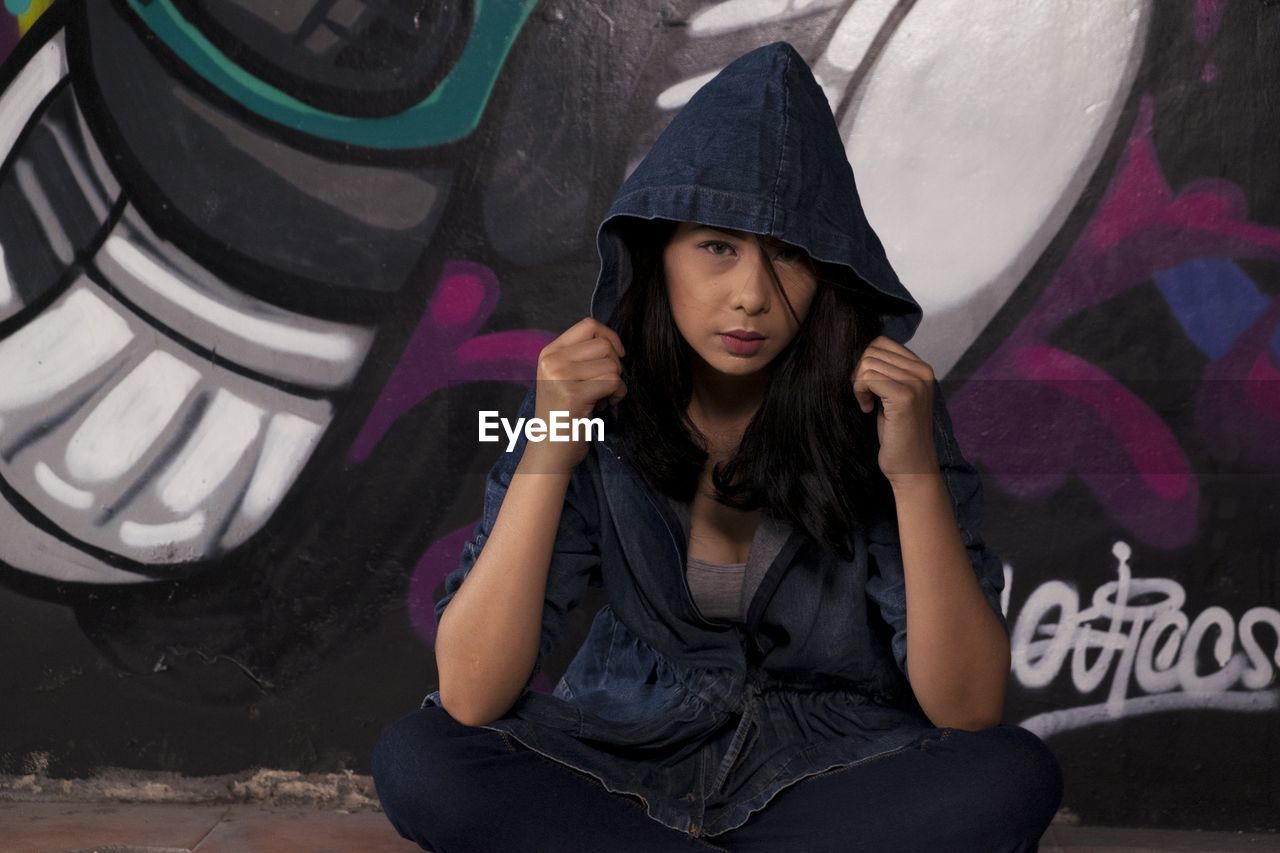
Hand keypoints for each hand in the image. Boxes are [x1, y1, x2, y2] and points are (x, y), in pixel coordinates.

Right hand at [530, 317, 627, 470]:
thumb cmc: (564, 414)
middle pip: (603, 345)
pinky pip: (612, 382)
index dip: (610, 337)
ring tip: (603, 398)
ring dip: (617, 383)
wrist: (550, 449)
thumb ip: (581, 357)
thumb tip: (613, 342)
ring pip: (611, 365)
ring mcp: (560, 376)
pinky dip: (617, 394)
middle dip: (615, 365)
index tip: (616, 355)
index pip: (588, 325)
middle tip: (606, 385)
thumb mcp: (564, 377)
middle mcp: (552, 360)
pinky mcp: (572, 394)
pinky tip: (605, 406)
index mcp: (550, 352)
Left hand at [851, 336, 939, 486]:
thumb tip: (861, 352)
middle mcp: (923, 371)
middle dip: (859, 372)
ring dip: (858, 383)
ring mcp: (915, 383)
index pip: (881, 342)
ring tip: (866, 403)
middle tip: (863, 395)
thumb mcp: (894, 396)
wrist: (912, 466)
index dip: (865, 362)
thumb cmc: (898, 433)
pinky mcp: (904, 396)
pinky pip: (868, 378)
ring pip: (868, 363)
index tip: (866, 386)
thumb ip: (887, 373)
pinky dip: (860, 392)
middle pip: (872, 350)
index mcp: (922, 368)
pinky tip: (867, 409)